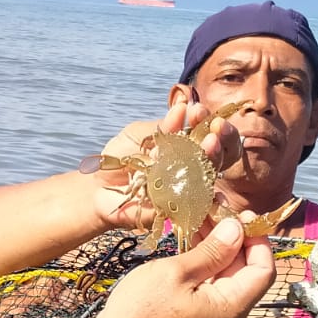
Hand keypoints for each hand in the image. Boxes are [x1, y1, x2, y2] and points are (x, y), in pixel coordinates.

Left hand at [89, 99, 242, 230]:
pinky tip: (204, 172)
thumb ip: (162, 126)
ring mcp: (188, 189)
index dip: (205, 121)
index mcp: (184, 148)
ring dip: (213, 156)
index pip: (204, 133)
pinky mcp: (180, 210)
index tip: (198, 110)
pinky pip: (197, 201)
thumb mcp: (139, 135)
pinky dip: (202, 187)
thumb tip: (182, 108)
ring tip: (211, 142)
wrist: (98, 188)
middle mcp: (191, 168)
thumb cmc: (119, 159)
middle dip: (220, 136)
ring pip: (209, 174)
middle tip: (216, 125)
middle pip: (216, 152)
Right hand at [95, 216, 275, 317]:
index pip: (264, 270)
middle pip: (246, 273)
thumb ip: (212, 250)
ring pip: (226, 279)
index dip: (258, 240)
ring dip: (217, 249)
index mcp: (231, 308)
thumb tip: (237, 229)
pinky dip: (205, 265)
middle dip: (233, 240)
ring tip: (200, 219)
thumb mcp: (176, 272)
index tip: (240, 214)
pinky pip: (210, 289)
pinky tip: (190, 243)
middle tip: (214, 210)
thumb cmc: (141, 309)